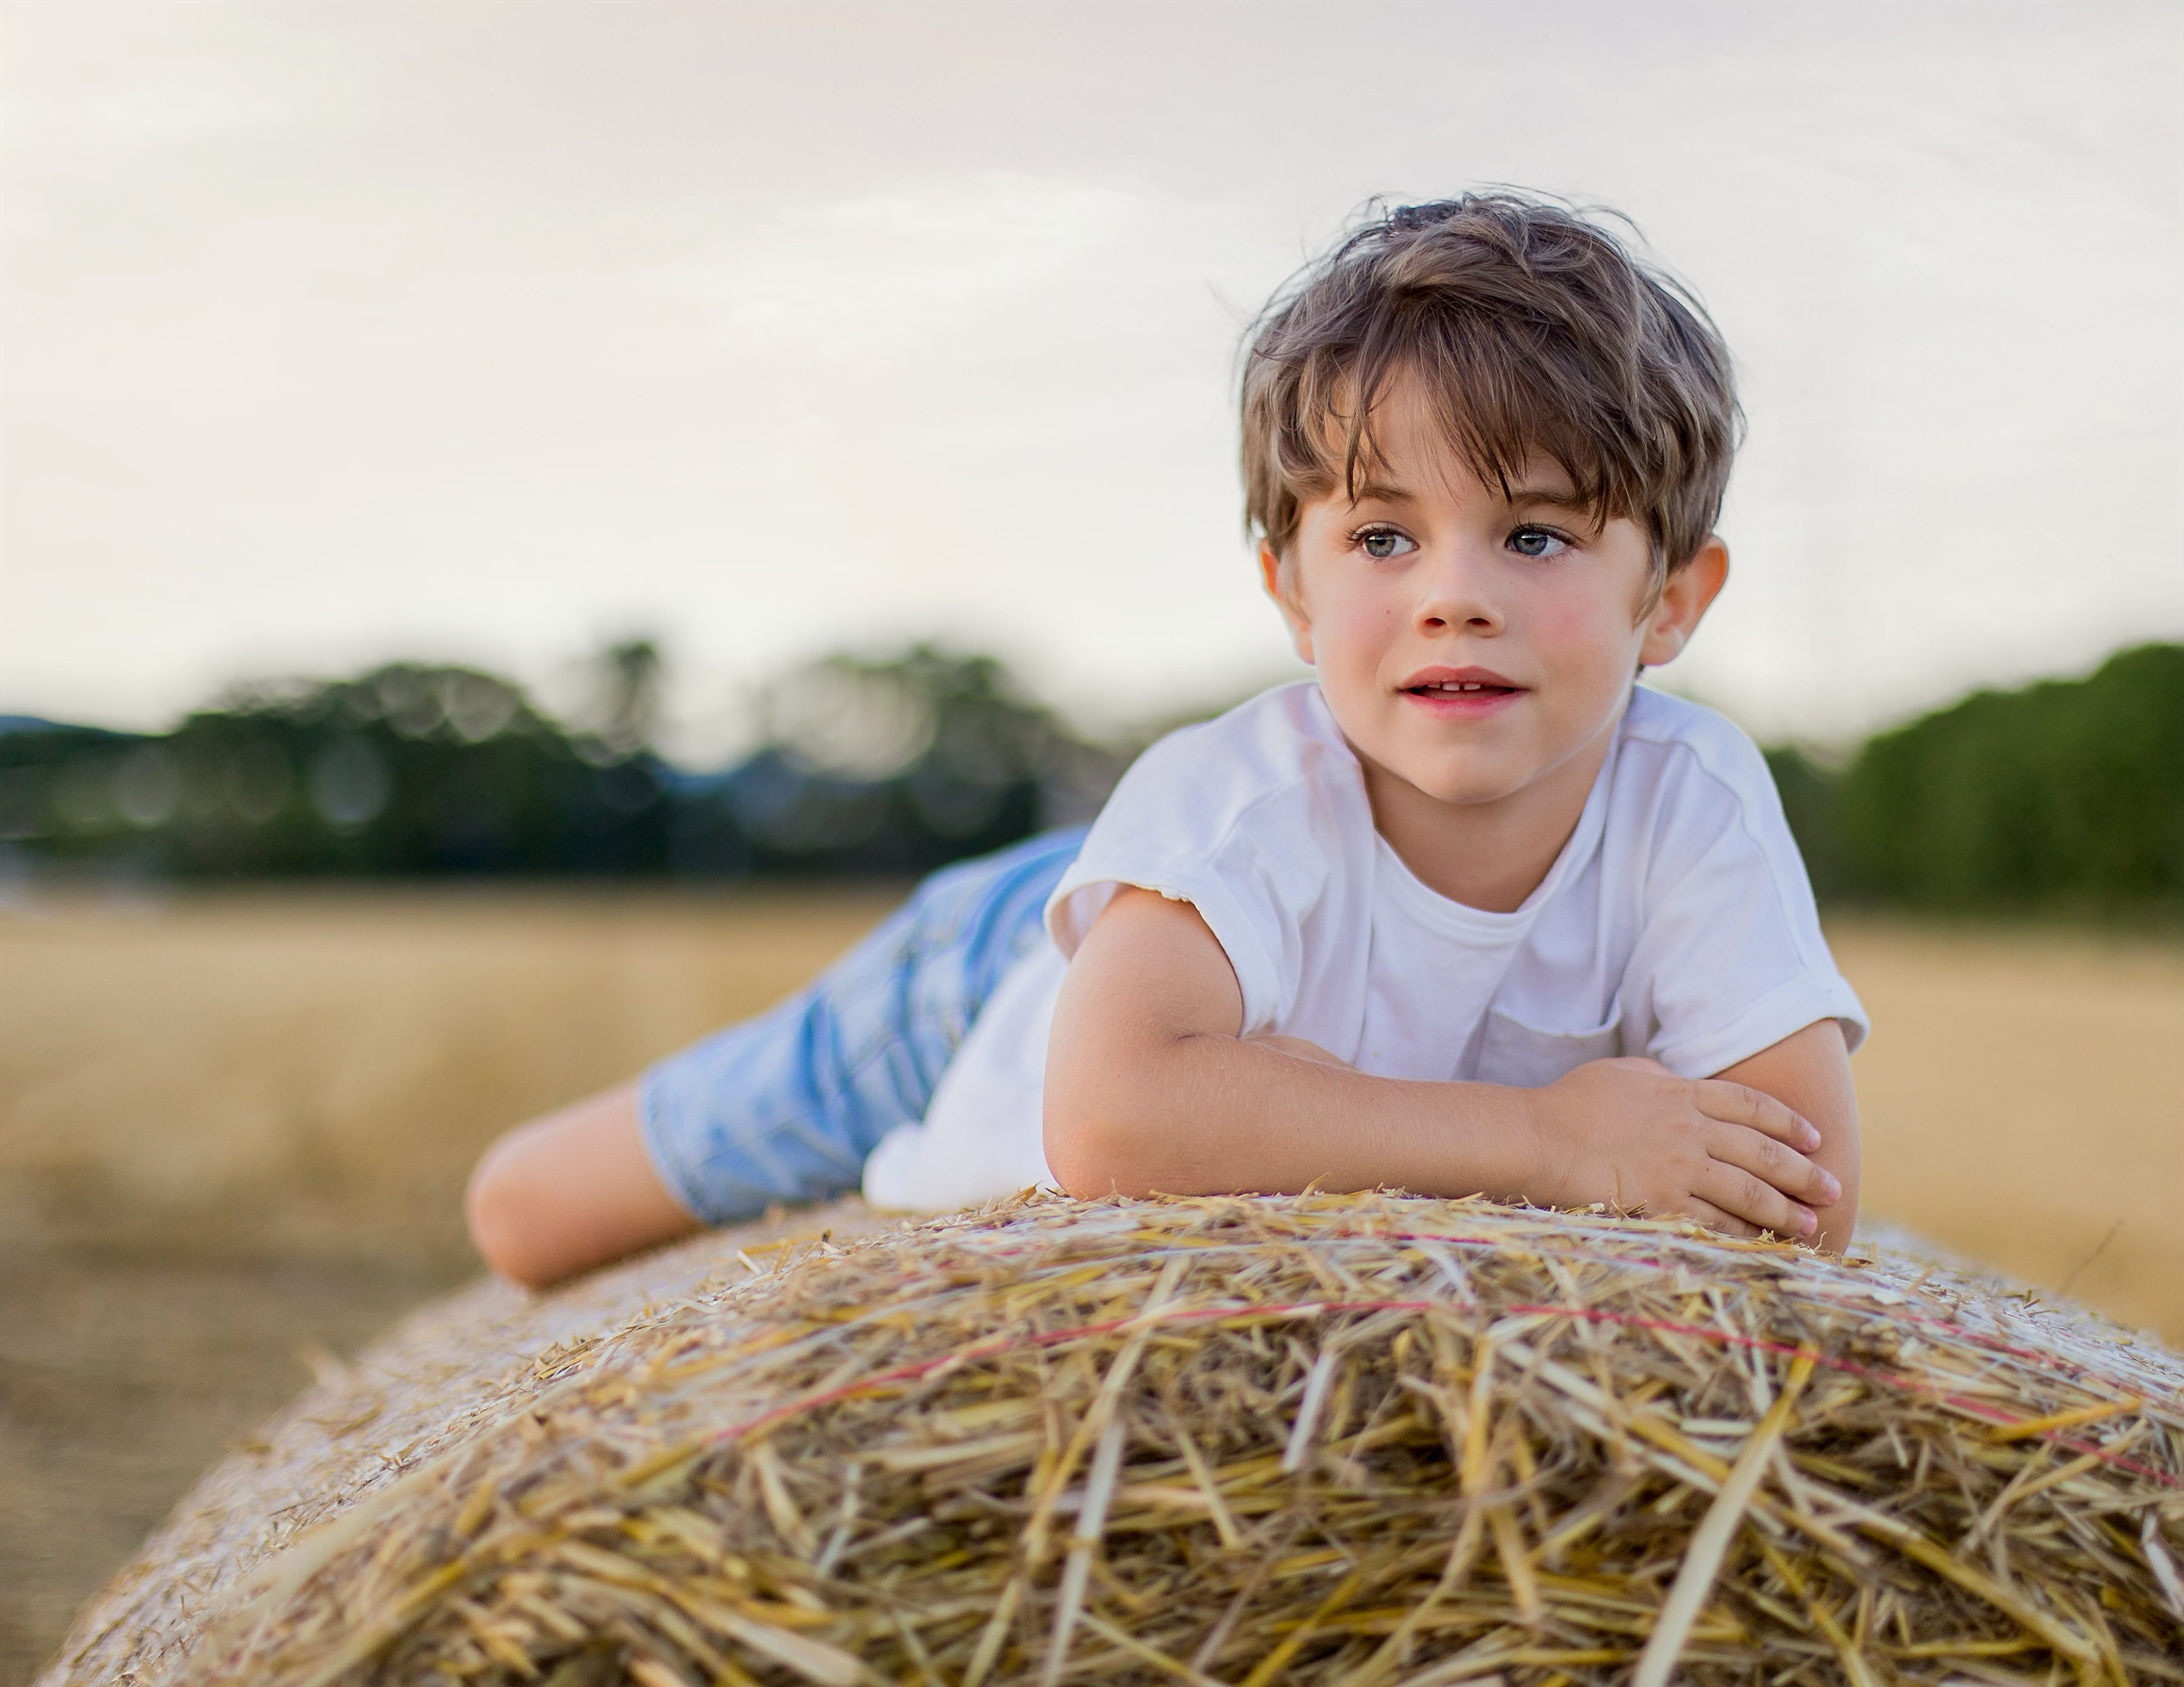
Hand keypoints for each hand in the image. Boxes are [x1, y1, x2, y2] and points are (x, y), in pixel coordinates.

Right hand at [1516, 1057, 1841, 1238]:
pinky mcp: (1664, 1202)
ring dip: (1785, 1211)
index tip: (1813, 1138)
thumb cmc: (1568, 1102)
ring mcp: (1680, 1167)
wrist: (1539, 1137)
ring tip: (1809, 1225)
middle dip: (1802, 1172)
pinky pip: (1716, 1222)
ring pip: (1749, 1192)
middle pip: (1763, 1151)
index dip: (1788, 1122)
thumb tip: (1675, 1078)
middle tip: (1831, 1189)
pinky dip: (1745, 1235)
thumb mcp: (1619, 1072)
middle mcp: (1690, 1129)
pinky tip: (1763, 1245)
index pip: (1751, 1105)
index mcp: (1681, 1092)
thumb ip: (1657, 1075)